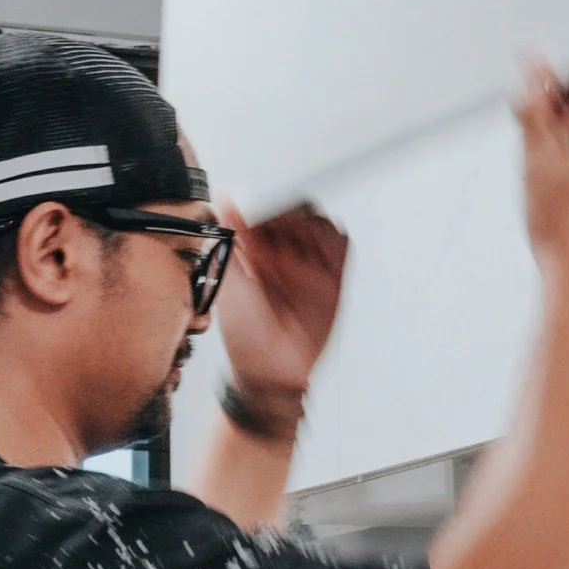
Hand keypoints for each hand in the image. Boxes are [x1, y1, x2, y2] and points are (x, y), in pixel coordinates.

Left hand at [214, 201, 347, 418]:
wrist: (271, 371)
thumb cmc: (245, 335)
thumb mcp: (230, 279)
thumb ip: (232, 236)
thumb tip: (226, 198)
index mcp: (256, 250)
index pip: (267, 210)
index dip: (268, 202)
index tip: (264, 203)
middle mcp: (284, 255)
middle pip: (298, 211)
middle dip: (291, 213)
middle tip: (282, 227)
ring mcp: (310, 266)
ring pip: (322, 224)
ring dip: (312, 226)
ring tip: (298, 247)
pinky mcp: (333, 281)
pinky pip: (342, 247)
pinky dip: (335, 241)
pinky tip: (320, 251)